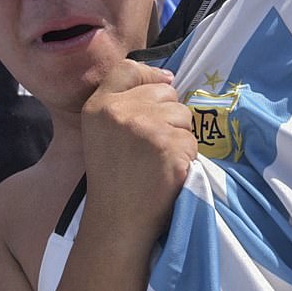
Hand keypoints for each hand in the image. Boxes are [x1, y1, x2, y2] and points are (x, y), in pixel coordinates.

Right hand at [81, 61, 196, 244]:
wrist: (118, 221)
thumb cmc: (113, 177)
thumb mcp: (101, 131)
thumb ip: (124, 100)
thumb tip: (168, 78)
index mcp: (98, 107)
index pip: (128, 69)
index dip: (149, 77)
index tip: (157, 96)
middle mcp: (120, 112)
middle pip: (165, 91)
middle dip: (167, 114)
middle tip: (151, 145)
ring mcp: (146, 129)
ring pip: (183, 115)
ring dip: (179, 136)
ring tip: (159, 159)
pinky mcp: (170, 147)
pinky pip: (192, 140)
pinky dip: (187, 157)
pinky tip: (169, 172)